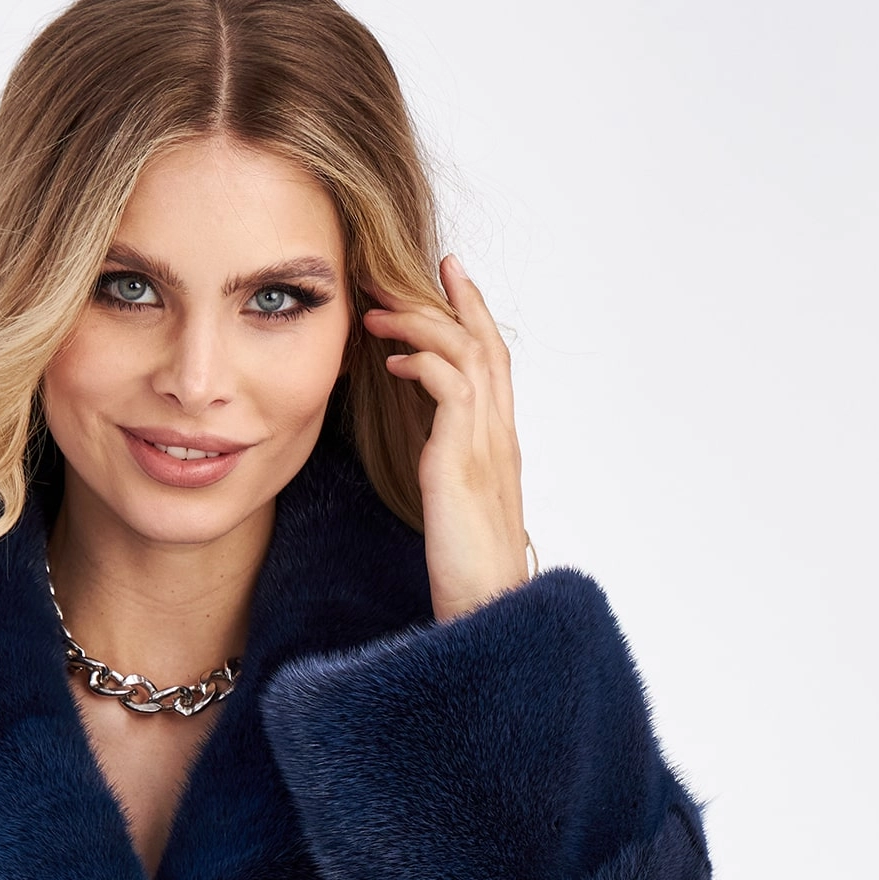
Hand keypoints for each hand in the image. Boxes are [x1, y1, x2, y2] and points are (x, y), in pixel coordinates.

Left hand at [364, 255, 529, 622]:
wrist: (486, 615)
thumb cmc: (467, 577)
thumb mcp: (453, 511)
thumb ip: (445, 470)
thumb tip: (426, 447)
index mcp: (500, 446)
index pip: (492, 362)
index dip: (471, 315)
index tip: (444, 279)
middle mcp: (501, 437)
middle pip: (485, 341)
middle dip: (451, 298)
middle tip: (414, 264)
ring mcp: (488, 445)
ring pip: (467, 352)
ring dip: (421, 322)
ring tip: (377, 311)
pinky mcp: (464, 461)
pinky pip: (450, 386)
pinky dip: (421, 361)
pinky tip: (389, 361)